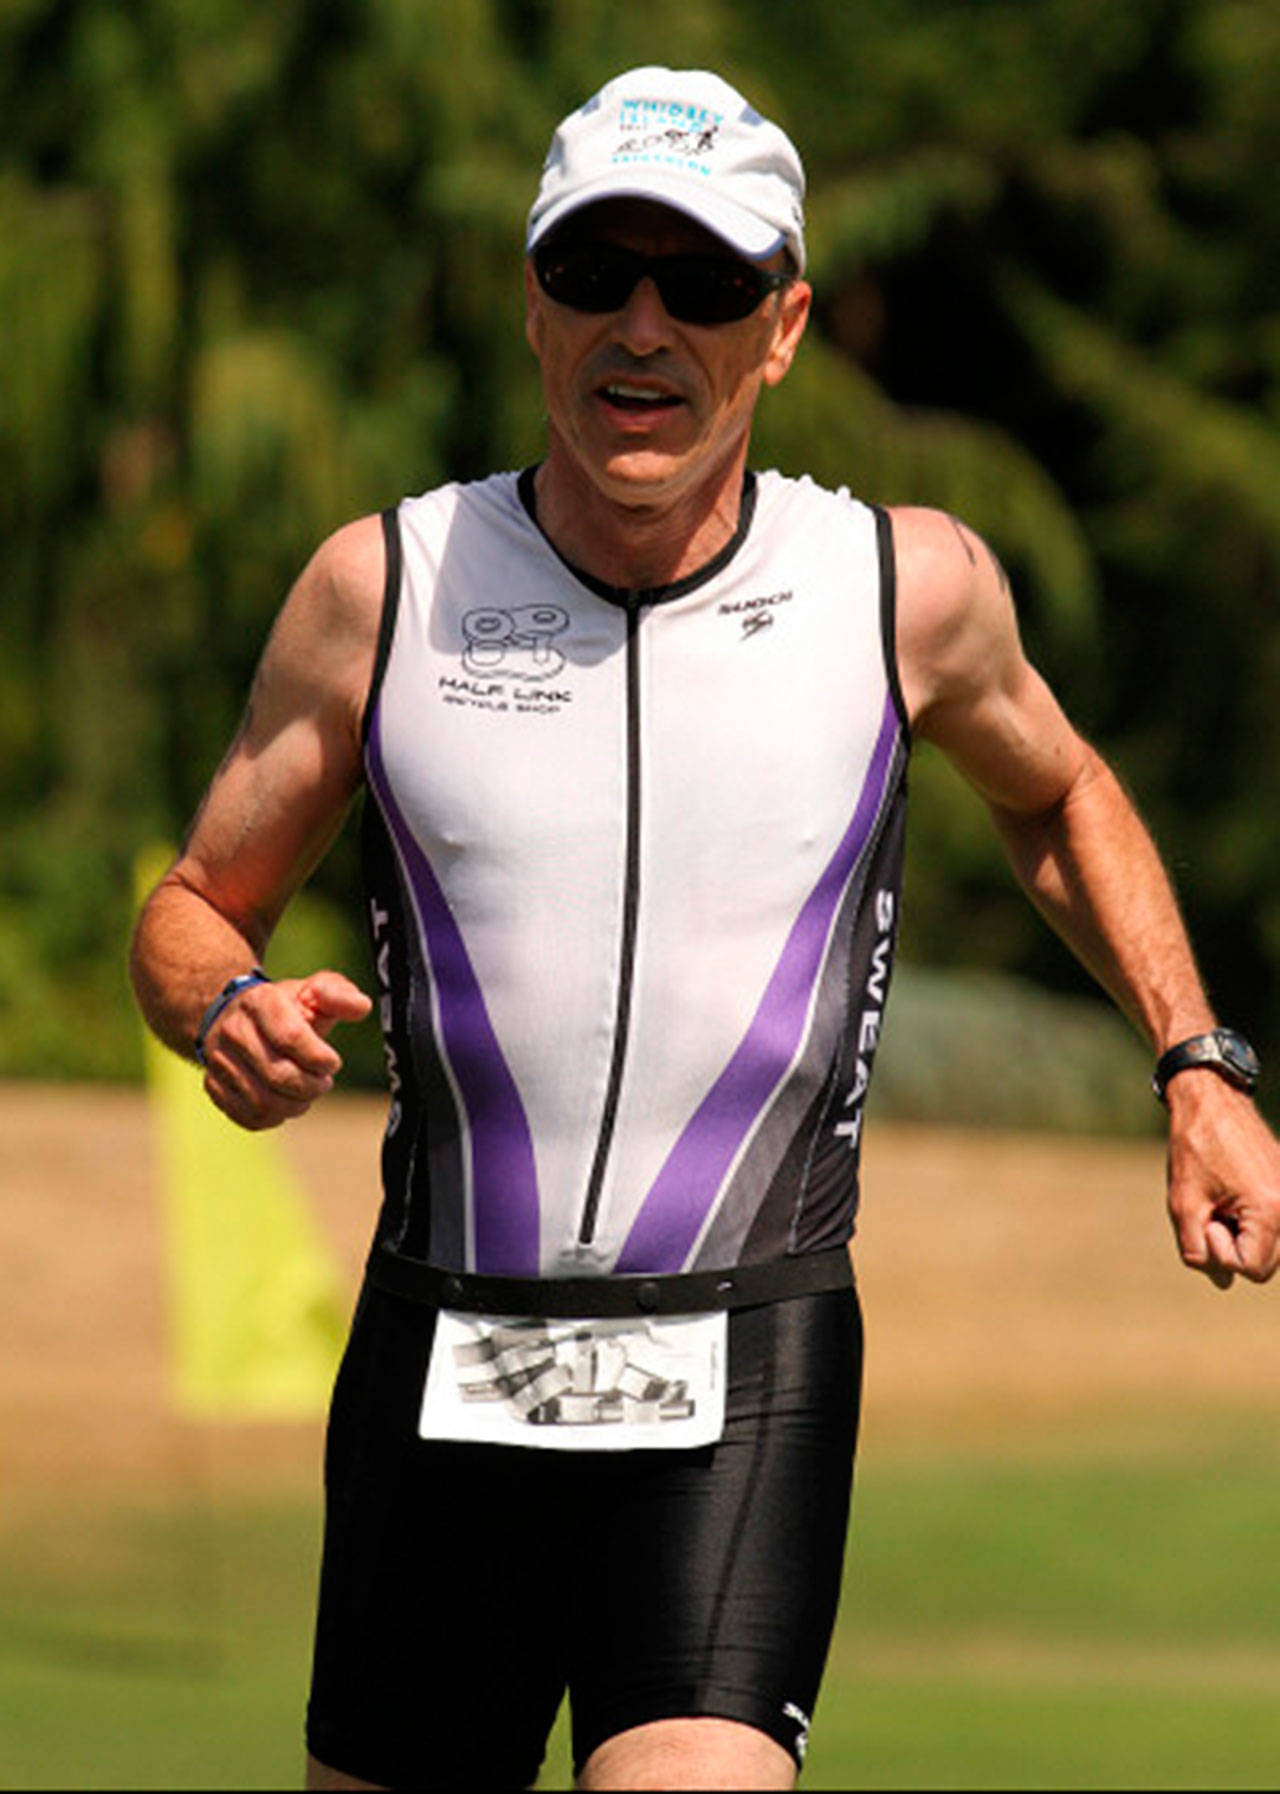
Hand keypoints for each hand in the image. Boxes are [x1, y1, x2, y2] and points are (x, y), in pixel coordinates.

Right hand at [200, 970, 372, 1129]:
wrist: (237, 1016)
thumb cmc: (286, 1007)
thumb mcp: (314, 991)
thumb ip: (340, 995)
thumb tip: (360, 1007)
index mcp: (259, 1002)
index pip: (291, 1037)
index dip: (319, 1058)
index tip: (332, 1063)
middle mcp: (233, 1030)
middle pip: (278, 1074)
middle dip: (311, 1086)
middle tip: (323, 1082)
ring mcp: (219, 1060)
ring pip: (263, 1102)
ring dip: (295, 1105)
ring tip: (307, 1093)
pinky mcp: (214, 1086)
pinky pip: (248, 1116)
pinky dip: (275, 1117)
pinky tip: (286, 1102)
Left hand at [1165, 1076, 1279, 1287]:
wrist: (1210, 1099)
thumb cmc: (1194, 1148)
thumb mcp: (1184, 1204)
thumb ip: (1198, 1250)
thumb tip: (1223, 1281)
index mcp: (1271, 1211)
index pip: (1253, 1270)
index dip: (1221, 1253)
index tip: (1207, 1218)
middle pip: (1265, 1262)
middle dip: (1232, 1246)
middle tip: (1212, 1208)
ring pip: (1268, 1246)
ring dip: (1239, 1233)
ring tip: (1220, 1200)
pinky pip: (1269, 1222)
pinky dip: (1247, 1218)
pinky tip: (1229, 1193)